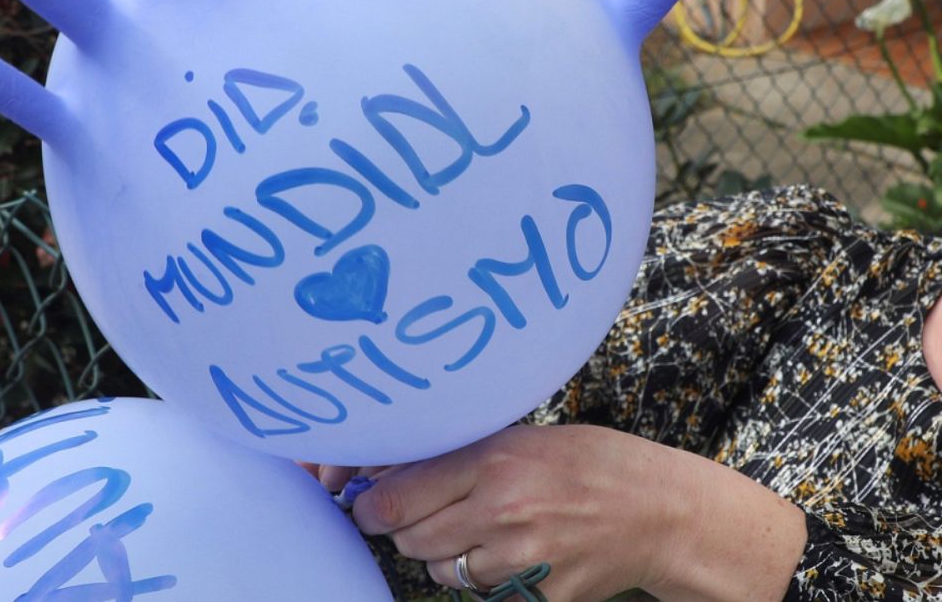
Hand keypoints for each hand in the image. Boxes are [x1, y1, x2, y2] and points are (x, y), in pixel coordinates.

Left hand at [347, 424, 805, 600]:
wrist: (660, 511)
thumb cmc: (588, 462)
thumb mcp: (522, 438)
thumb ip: (459, 453)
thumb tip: (387, 464)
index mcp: (494, 462)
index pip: (401, 495)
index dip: (371, 505)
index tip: (364, 503)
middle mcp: (503, 511)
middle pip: (413, 538)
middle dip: (404, 530)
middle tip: (414, 518)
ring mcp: (524, 559)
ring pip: (443, 570)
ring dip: (444, 556)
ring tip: (474, 532)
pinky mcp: (542, 595)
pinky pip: (484, 593)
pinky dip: (484, 578)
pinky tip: (508, 553)